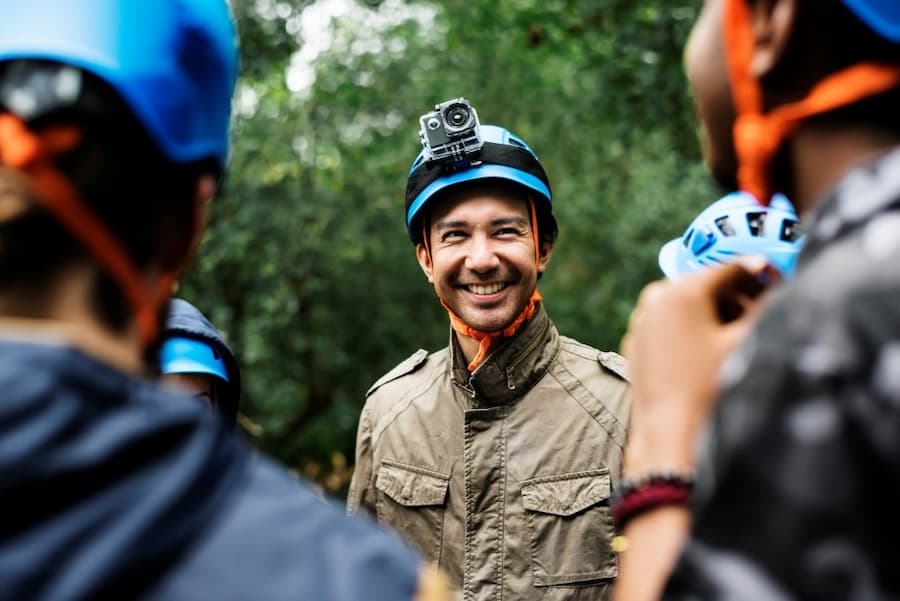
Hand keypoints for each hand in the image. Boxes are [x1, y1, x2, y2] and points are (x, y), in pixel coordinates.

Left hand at [620, 258, 776, 474]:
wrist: (669, 434)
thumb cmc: (710, 388)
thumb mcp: (746, 342)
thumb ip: (767, 305)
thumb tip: (780, 284)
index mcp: (682, 290)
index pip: (732, 267)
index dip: (762, 274)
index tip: (782, 283)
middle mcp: (656, 297)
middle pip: (708, 284)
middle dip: (738, 295)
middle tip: (766, 310)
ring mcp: (642, 319)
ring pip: (688, 304)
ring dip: (716, 312)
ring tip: (740, 334)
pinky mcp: (637, 342)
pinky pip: (670, 324)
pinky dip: (692, 328)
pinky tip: (711, 350)